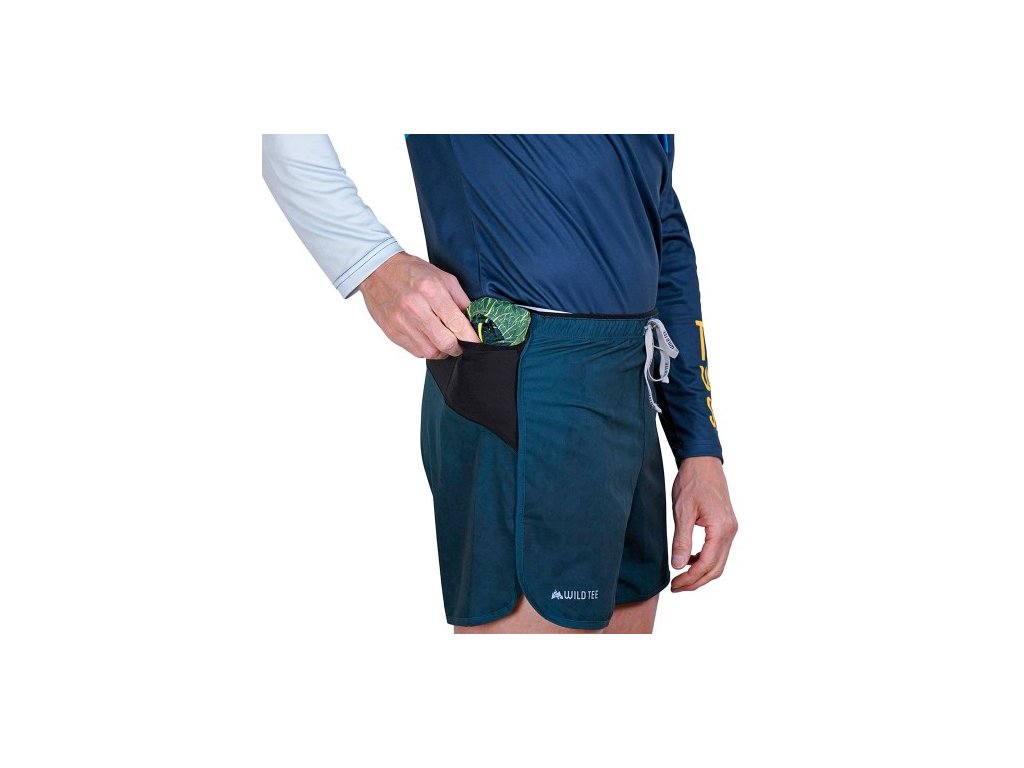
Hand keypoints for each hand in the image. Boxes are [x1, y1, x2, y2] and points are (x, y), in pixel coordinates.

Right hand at [356, 251, 479, 358]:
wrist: (377, 270)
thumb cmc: (411, 271)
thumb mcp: (442, 276)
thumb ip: (460, 299)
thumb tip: (473, 320)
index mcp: (431, 290)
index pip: (457, 323)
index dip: (470, 337)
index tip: (477, 342)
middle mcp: (415, 307)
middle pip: (445, 342)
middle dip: (457, 347)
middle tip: (460, 343)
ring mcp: (401, 322)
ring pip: (431, 352)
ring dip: (442, 350)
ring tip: (443, 341)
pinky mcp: (392, 332)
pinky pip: (416, 351)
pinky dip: (426, 349)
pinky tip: (428, 339)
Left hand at [670, 456, 737, 590]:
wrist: (703, 462)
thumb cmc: (692, 482)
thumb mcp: (683, 511)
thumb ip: (682, 540)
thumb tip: (678, 565)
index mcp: (721, 529)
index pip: (707, 564)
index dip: (691, 579)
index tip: (674, 586)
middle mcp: (730, 531)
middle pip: (716, 568)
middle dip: (696, 581)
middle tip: (676, 587)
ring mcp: (730, 529)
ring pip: (719, 562)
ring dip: (701, 573)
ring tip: (681, 578)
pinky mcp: (726, 526)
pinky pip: (718, 551)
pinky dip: (705, 561)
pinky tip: (690, 560)